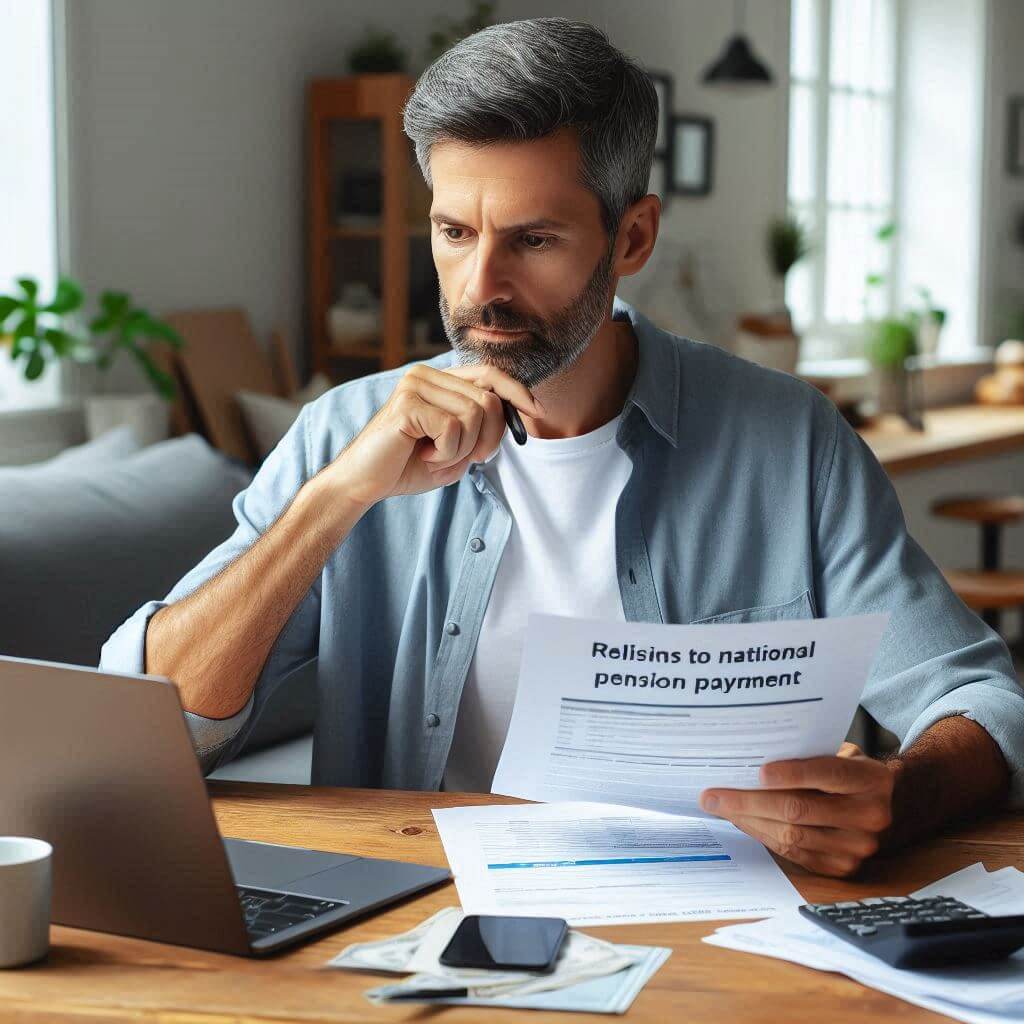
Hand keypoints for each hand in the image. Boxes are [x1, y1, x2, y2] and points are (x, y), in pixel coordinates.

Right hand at [324, 362, 543, 509]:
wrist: (364, 483)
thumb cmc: (408, 466)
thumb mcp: (457, 446)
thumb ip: (481, 427)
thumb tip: (515, 410)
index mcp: (438, 380)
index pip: (489, 373)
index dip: (517, 391)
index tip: (536, 411)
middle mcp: (426, 374)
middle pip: (488, 400)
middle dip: (488, 438)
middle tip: (466, 458)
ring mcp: (415, 385)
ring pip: (474, 415)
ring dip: (463, 449)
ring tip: (435, 455)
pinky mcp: (407, 404)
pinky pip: (452, 429)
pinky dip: (446, 453)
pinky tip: (423, 456)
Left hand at [698, 743, 894, 876]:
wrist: (878, 805)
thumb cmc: (844, 770)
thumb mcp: (838, 752)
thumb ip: (808, 755)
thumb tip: (749, 759)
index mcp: (871, 779)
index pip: (827, 773)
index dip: (792, 773)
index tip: (759, 771)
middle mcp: (870, 815)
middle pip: (800, 809)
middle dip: (749, 801)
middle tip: (713, 795)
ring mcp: (858, 847)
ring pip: (791, 835)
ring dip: (748, 820)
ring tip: (719, 807)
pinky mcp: (841, 867)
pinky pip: (792, 853)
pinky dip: (761, 835)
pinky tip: (741, 820)